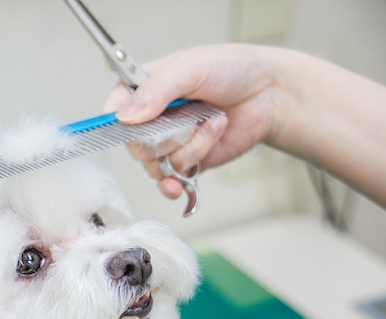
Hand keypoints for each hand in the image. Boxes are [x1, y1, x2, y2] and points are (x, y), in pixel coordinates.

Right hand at [102, 44, 286, 199]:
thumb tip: (125, 116)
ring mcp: (168, 142)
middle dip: (163, 138)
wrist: (271, 93)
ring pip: (155, 164)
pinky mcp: (186, 162)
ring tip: (213, 126)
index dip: (117, 122)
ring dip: (188, 151)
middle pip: (134, 144)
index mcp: (145, 89)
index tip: (131, 125)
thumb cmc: (233, 69)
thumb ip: (157, 90)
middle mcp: (152, 118)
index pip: (114, 110)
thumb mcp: (191, 68)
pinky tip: (181, 184)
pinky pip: (171, 180)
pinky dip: (177, 182)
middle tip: (189, 121)